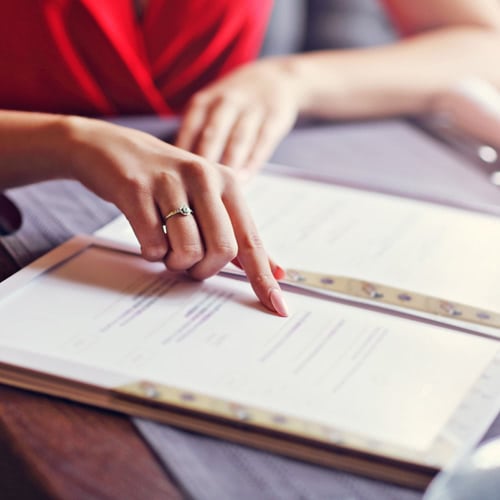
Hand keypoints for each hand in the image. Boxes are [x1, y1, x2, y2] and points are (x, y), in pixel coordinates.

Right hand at [66, 117, 287, 315]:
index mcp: (227, 182)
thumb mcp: (207, 197)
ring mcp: (169, 181)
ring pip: (189, 250)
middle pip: (223, 250)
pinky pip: (154, 244)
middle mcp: (204, 177)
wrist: (112, 149)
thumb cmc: (166, 181)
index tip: (278, 307)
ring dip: (176, 262)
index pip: (251, 240)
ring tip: (167, 247)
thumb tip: (275, 269)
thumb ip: (238, 232)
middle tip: (189, 263)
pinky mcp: (136, 189)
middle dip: (204, 269)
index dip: (264, 277)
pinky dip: (151, 252)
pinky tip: (148, 235)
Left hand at [176, 59, 300, 178]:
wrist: (279, 78)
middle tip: (196, 187)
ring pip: (237, 140)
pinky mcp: (275, 118)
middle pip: (213, 134)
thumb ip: (195, 133)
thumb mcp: (210, 106)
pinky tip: (244, 180)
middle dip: (204, 161)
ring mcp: (252, 109)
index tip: (178, 177)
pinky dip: (252, 163)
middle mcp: (227, 102)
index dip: (183, 153)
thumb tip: (177, 170)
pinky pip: (261, 143)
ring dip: (229, 166)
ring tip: (221, 189)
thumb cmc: (234, 103)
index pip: (190, 128)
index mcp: (205, 101)